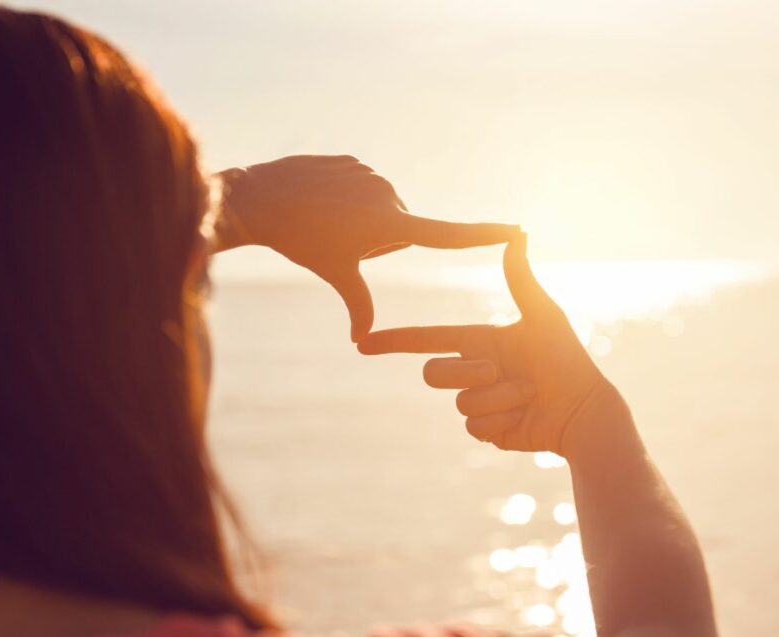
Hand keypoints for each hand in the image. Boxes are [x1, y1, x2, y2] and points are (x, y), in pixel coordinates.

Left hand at [216, 155, 518, 341]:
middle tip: (339, 239)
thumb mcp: (335, 274)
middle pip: (398, 229)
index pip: (447, 234)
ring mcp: (371, 175)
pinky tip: (320, 201)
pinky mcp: (354, 162)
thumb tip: (360, 340)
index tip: (516, 228)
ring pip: (379, 209)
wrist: (263, 198)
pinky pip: (362, 188)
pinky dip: (346, 199)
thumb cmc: (301, 241)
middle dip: (377, 240)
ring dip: (361, 219)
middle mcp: (389, 195)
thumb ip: (359, 304)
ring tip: (326, 220)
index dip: (483, 235)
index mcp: (390, 224)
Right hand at [357, 233, 618, 456]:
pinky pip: (474, 426)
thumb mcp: (542, 314)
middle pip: (432, 373)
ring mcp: (479, 402)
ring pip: (459, 402)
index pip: (426, 339)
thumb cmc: (568, 359)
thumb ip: (519, 278)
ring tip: (527, 393)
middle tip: (498, 370)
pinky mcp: (487, 430)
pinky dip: (501, 419)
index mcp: (479, 340)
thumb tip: (518, 232)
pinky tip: (524, 416)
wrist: (584, 410)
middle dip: (465, 372)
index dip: (393, 341)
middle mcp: (474, 370)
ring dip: (496, 397)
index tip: (362, 342)